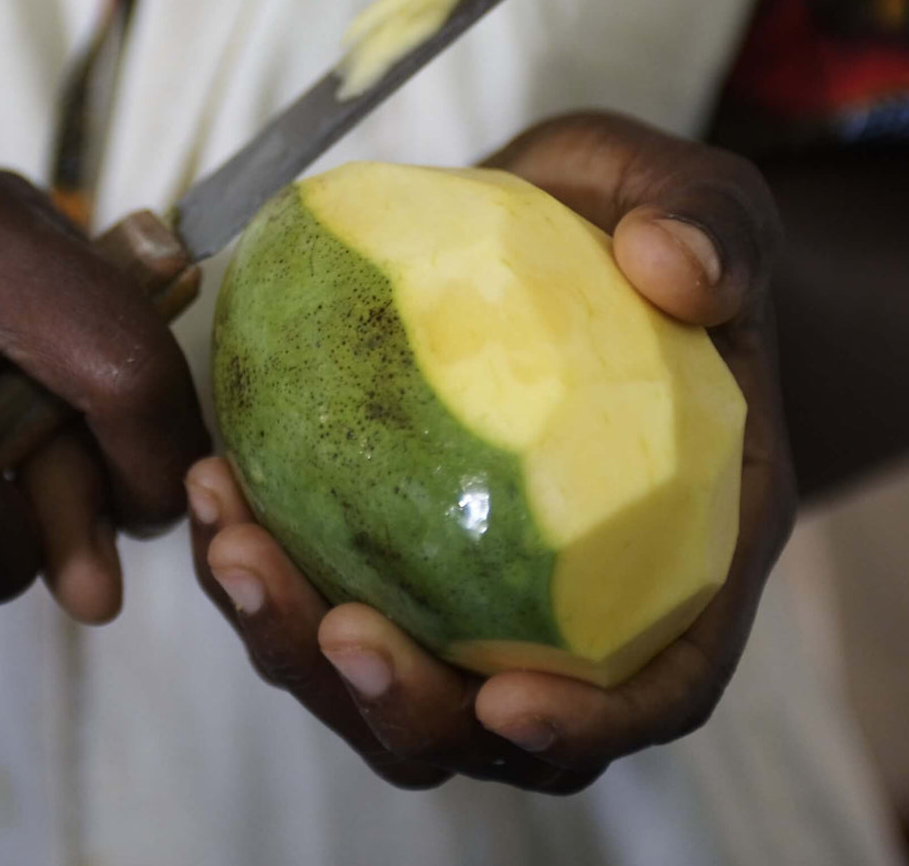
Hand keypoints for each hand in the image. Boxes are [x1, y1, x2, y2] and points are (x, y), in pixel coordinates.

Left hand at [188, 112, 793, 792]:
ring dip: (292, 637)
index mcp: (673, 548)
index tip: (504, 703)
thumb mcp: (691, 196)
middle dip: (401, 699)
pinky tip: (210, 478)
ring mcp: (457, 572)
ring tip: (229, 541)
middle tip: (332, 628)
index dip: (587, 724)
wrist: (549, 221)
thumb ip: (710, 226)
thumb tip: (677, 267)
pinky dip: (255, 555)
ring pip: (377, 668)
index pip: (654, 683)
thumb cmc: (632, 225)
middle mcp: (561, 591)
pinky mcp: (375, 528)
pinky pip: (311, 577)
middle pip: (486, 714)